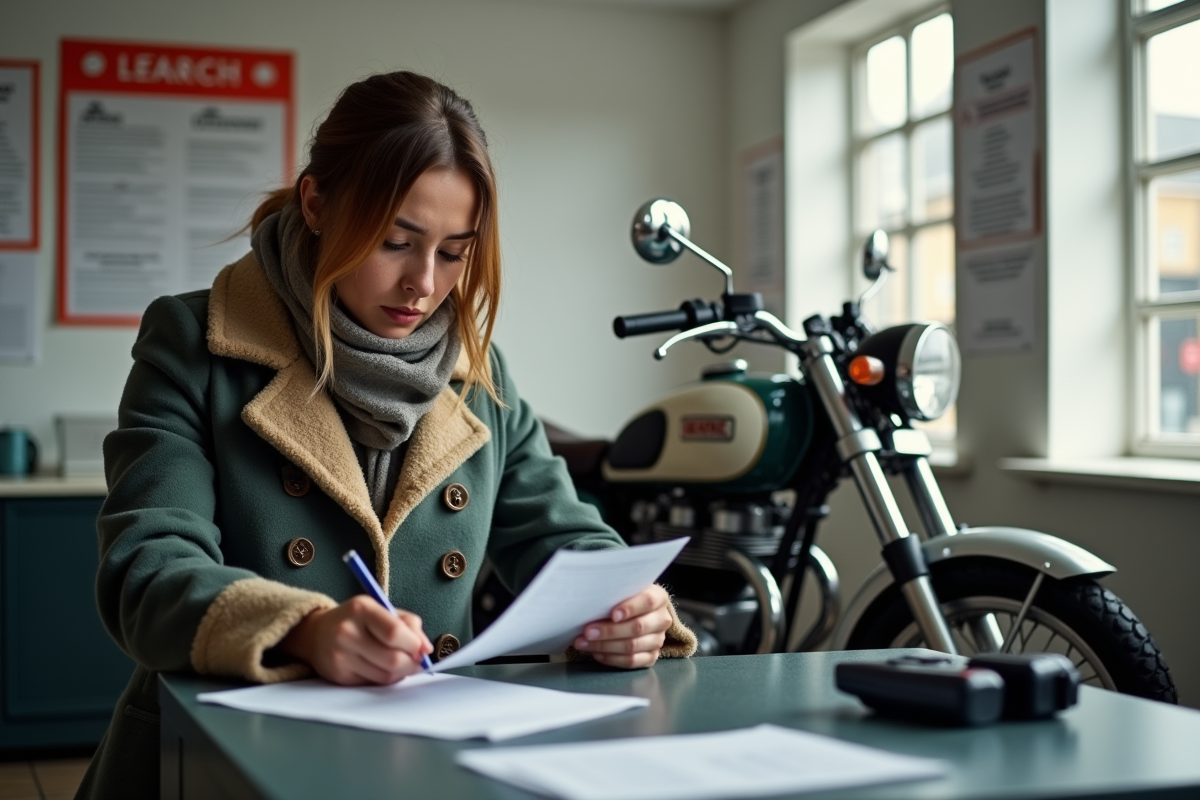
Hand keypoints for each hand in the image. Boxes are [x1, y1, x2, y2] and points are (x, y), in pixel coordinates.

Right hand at [278, 595, 432, 684]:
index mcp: (362, 609)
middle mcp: (347, 632)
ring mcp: (341, 656)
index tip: (422, 649)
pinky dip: (386, 679)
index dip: (414, 645)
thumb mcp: (382, 610)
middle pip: (392, 658)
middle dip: (412, 663)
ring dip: (401, 673)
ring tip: (401, 664)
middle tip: (417, 661)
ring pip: (385, 675)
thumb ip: (409, 624)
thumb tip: (427, 648)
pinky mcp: (339, 676)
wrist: (317, 633)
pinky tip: (384, 668)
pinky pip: (374, 683)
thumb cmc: (358, 620)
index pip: (395, 632)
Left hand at [573, 584, 671, 668]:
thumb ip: (614, 594)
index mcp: (659, 597)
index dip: (630, 608)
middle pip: (637, 627)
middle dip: (609, 631)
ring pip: (632, 647)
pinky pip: (631, 661)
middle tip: (587, 631)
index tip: (612, 614)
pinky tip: (597, 653)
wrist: (635, 612)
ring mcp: (658, 639)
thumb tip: (591, 602)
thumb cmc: (624, 598)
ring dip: (605, 646)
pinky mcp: (652, 656)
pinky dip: (612, 658)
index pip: (648, 601)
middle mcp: (661, 619)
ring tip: (584, 643)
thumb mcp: (623, 590)